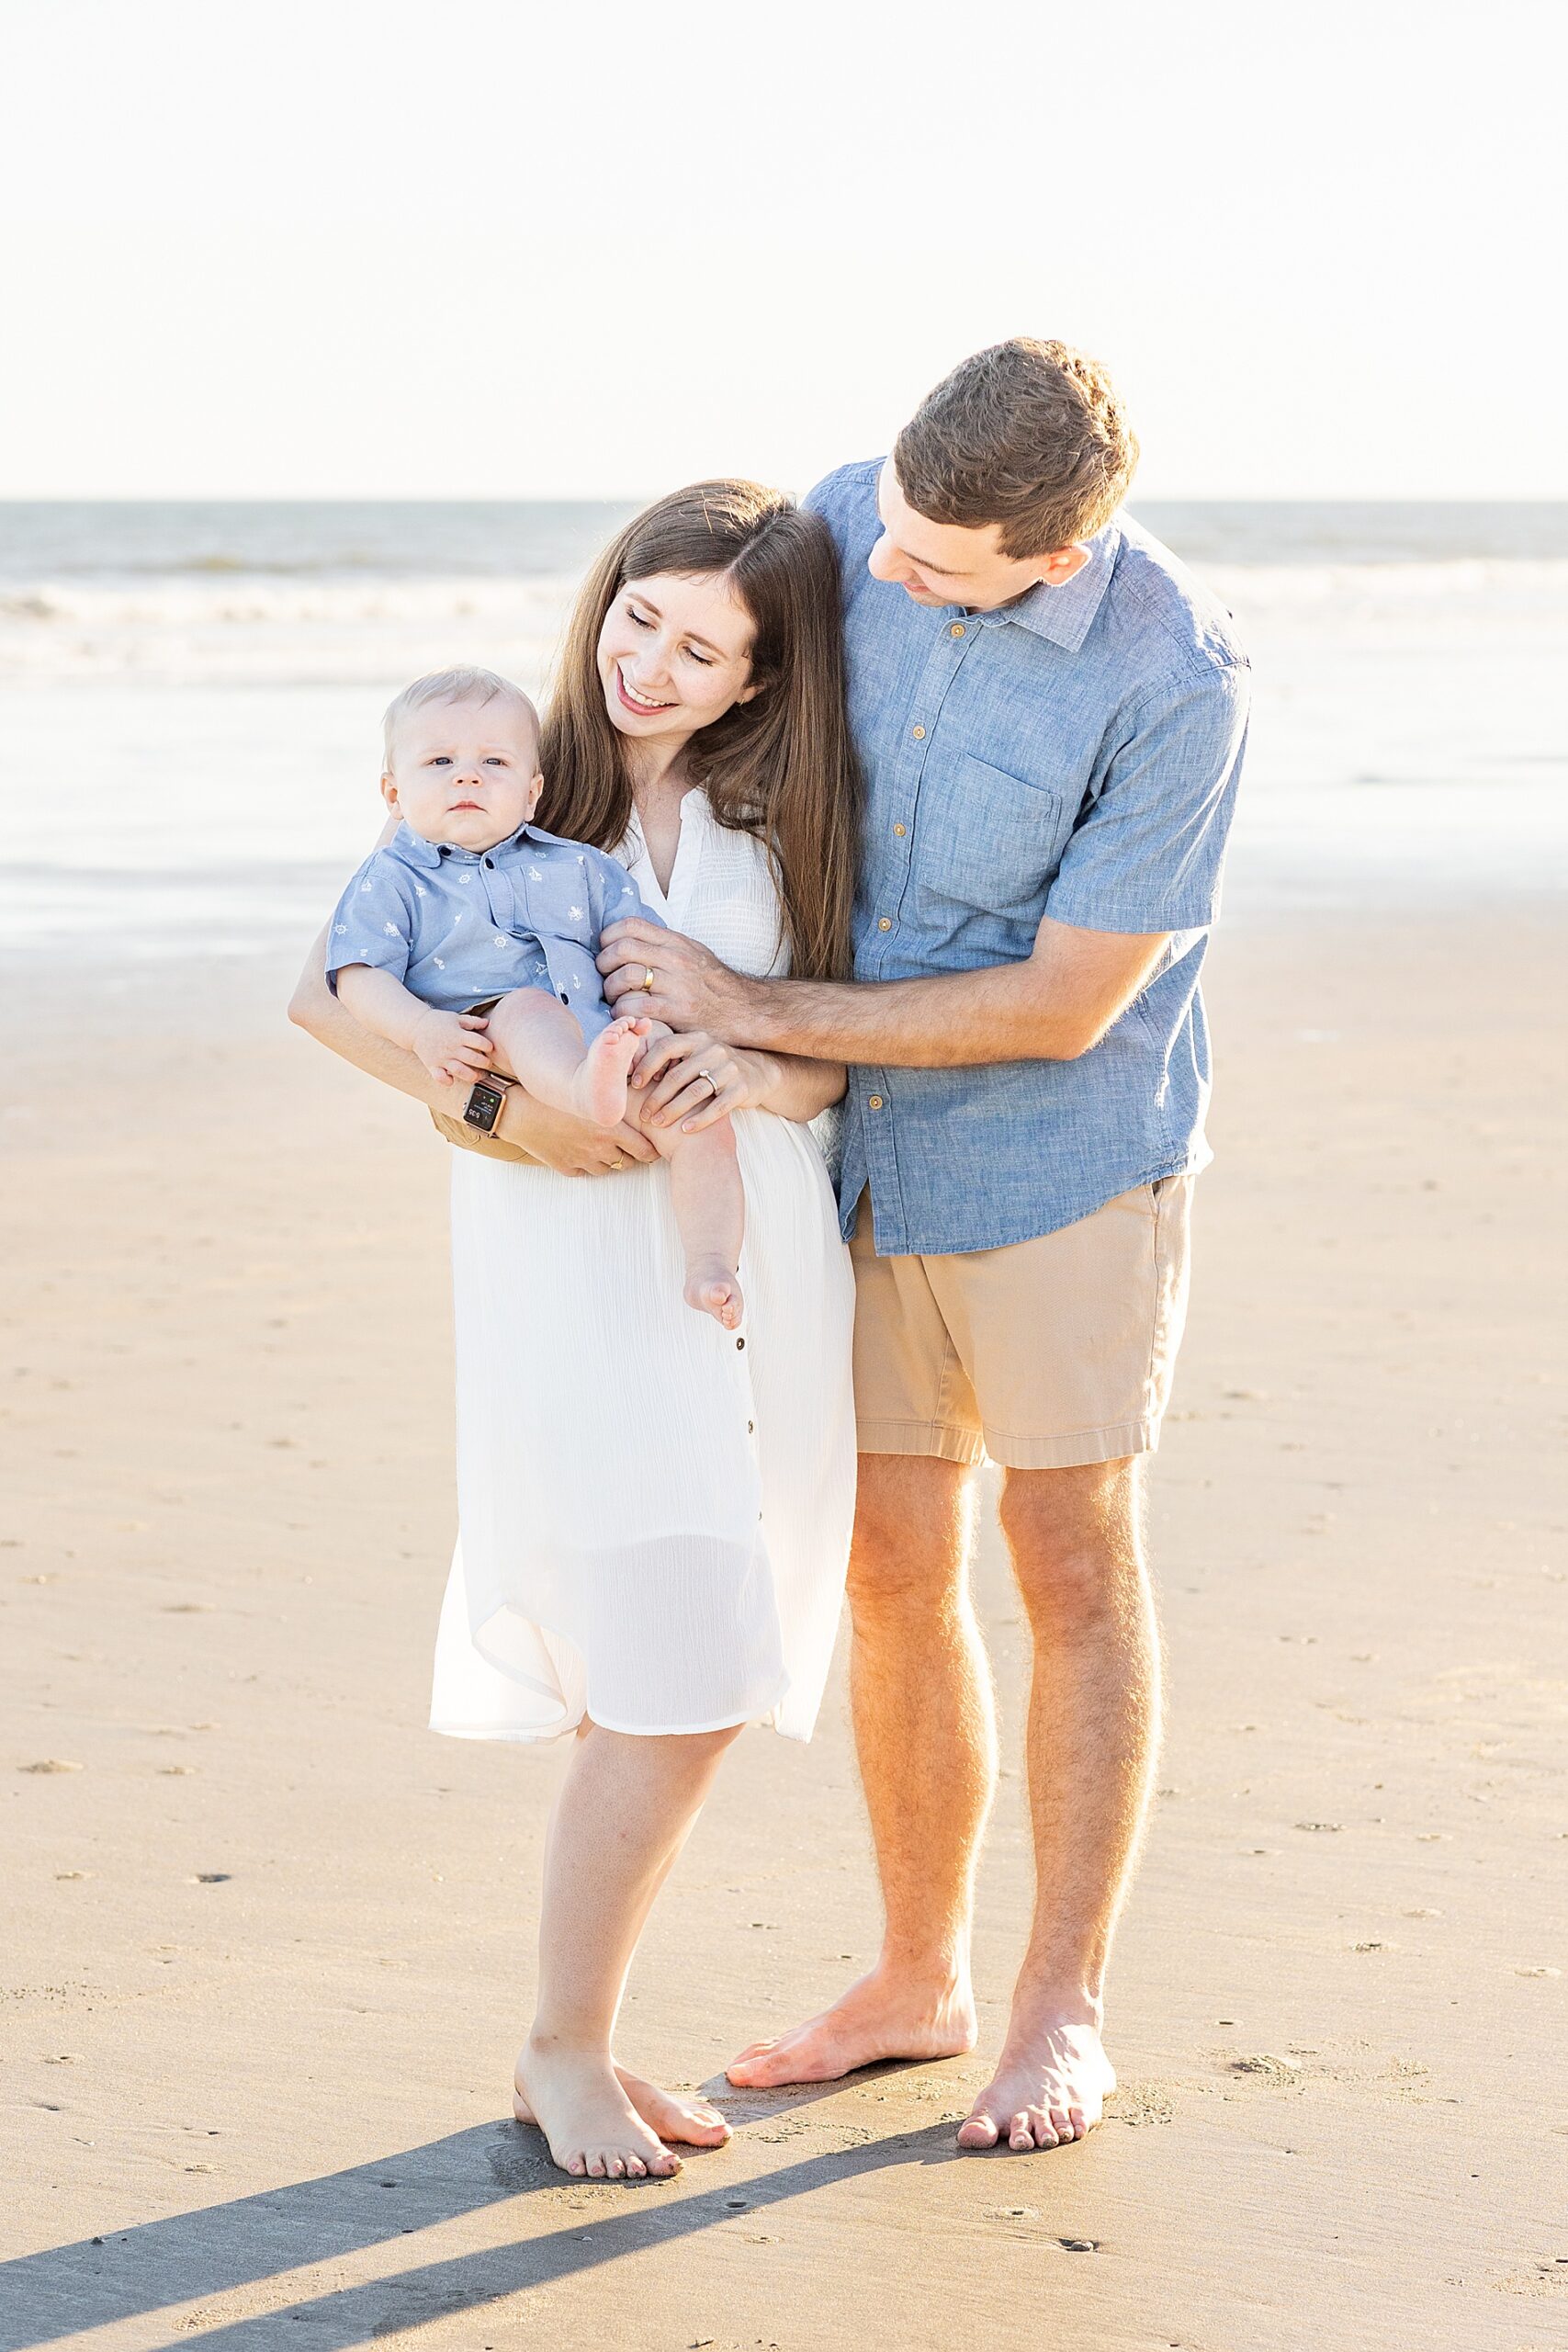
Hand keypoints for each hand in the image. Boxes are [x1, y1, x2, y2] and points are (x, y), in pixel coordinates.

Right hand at [412, 1008, 493, 1085]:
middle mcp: (451, 1048)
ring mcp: (442, 1058)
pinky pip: (440, 1078)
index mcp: (458, 1035)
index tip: (489, 1047)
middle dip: (485, 1063)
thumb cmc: (437, 1021)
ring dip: (472, 1076)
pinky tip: (453, 1079)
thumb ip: (472, 1021)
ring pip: (460, 1071)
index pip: (479, 1042)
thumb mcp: (456, 1018)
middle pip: (473, 1059)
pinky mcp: (433, 1066)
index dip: (488, 1046)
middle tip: (488, 1063)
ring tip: (478, 1075)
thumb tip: (487, 1023)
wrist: (415, 1027)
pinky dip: (447, 1081)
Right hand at [500, 1092, 657, 1177]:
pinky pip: (584, 1172)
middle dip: (629, 1155)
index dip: (652, 1151)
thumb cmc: (556, 1095)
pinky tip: (578, 1148)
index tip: (652, 1147)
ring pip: (606, 1169)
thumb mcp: (589, 1093)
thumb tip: (635, 1094)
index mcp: (611, 1129)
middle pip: (627, 1162)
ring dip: (607, 1159)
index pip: (645, 1151)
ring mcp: (583, 1161)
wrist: (521, 1111)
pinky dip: (584, 1163)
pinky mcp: (566, 1168)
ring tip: (599, 1144)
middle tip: (626, 1144)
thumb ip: (614, 1099)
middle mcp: (600, 1148)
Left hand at [598, 918, 757, 1036]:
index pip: (630, 925)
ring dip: (610, 989)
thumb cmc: (714, 984)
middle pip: (621, 949)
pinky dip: (621, 1011)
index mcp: (676, 941)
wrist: (745, 1010)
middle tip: (605, 976)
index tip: (606, 950)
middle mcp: (675, 959)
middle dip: (603, 963)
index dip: (609, 937)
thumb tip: (631, 939)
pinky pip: (634, 1005)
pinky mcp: (675, 1011)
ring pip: (624, 976)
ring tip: (614, 998)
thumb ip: (664, 944)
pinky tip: (626, 1014)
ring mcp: (675, 985)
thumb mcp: (693, 952)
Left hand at [630, 1028, 777, 1132]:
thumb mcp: (696, 1055)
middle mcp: (713, 1050)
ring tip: (657, 1123)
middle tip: (643, 1114)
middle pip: (678, 1075)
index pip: (665, 1047)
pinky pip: (717, 1106)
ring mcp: (729, 1069)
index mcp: (697, 1039)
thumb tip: (630, 1066)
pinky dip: (699, 1119)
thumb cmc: (715, 1068)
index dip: (646, 1065)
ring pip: (695, 1092)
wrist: (758, 1073)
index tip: (632, 1084)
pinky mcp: (742, 1088)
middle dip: (656, 1096)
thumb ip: (672, 1058)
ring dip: (673, 1110)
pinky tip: (685, 1130)